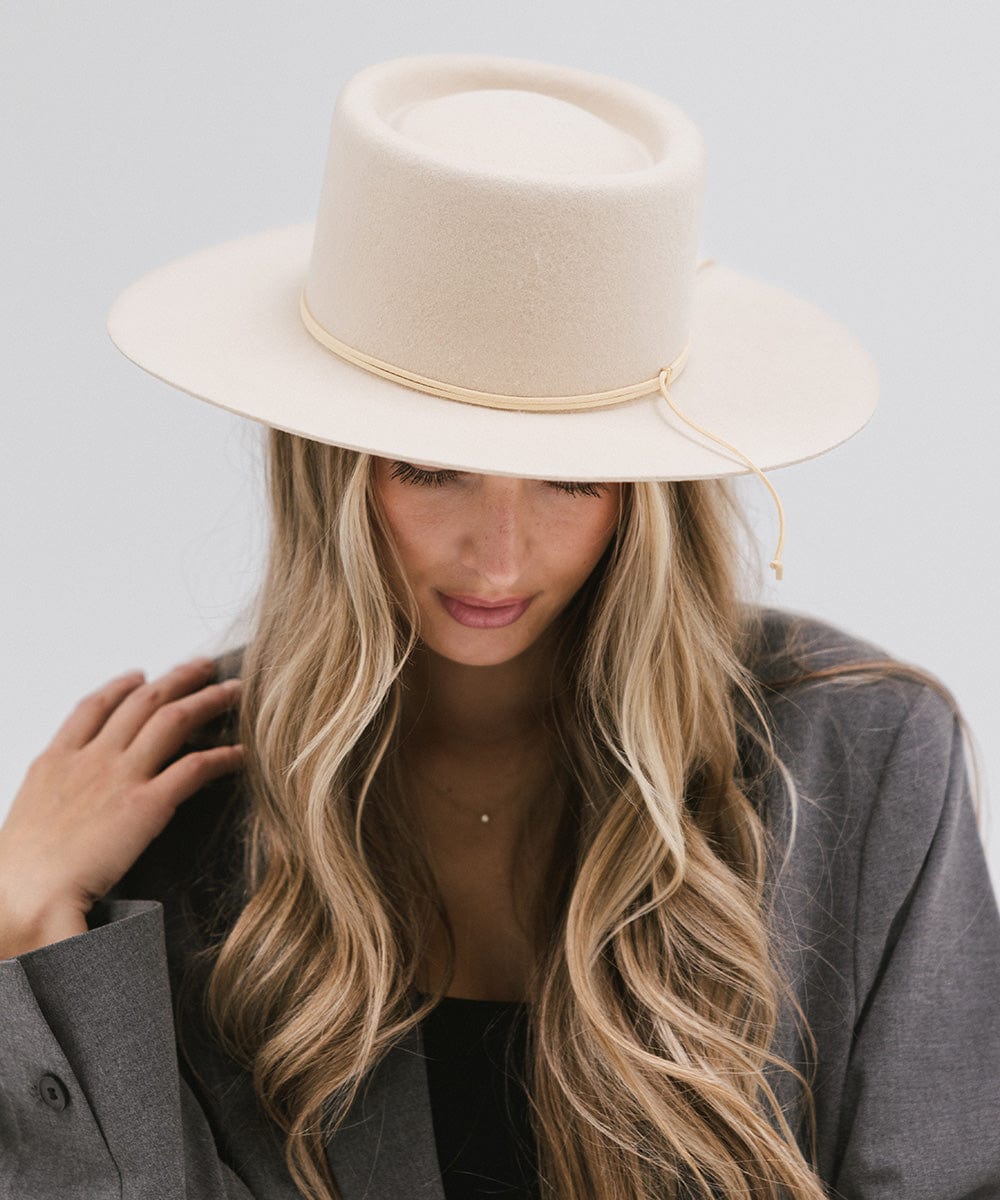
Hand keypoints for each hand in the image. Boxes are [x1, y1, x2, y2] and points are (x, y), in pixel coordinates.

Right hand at [0, 658, 243, 936]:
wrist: (23, 896)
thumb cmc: (18, 873)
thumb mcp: (26, 816)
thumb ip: (52, 796)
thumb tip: (67, 803)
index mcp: (55, 760)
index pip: (93, 707)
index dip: (120, 687)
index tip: (140, 676)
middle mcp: (91, 759)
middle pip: (143, 701)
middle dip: (177, 678)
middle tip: (202, 667)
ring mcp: (121, 778)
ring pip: (174, 720)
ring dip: (207, 700)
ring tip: (232, 691)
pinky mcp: (148, 805)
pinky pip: (195, 768)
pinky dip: (222, 756)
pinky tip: (239, 754)